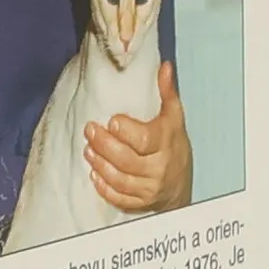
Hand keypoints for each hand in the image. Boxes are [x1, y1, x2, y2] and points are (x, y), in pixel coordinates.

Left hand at [84, 62, 192, 213]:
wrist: (180, 182)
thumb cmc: (173, 144)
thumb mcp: (173, 117)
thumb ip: (167, 93)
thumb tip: (163, 66)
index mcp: (167, 143)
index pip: (145, 139)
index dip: (126, 131)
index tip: (111, 121)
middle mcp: (159, 167)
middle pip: (127, 159)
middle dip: (105, 145)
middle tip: (89, 130)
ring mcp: (149, 187)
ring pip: (121, 179)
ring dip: (100, 164)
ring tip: (88, 149)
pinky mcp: (140, 202)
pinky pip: (120, 198)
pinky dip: (104, 187)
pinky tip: (93, 173)